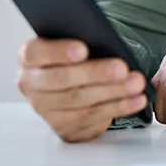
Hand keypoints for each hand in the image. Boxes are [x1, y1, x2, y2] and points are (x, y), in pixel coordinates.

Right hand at [17, 38, 148, 141]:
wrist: (72, 82)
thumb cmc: (73, 57)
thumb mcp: (71, 42)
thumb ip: (79, 37)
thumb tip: (102, 37)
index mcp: (29, 58)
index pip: (35, 53)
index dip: (58, 52)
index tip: (83, 49)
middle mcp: (32, 85)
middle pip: (61, 80)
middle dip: (95, 74)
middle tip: (121, 68)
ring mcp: (47, 110)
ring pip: (80, 101)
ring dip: (112, 92)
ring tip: (136, 83)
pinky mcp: (65, 127)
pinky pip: (94, 118)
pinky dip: (119, 107)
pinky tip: (136, 98)